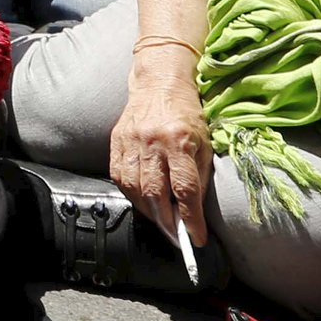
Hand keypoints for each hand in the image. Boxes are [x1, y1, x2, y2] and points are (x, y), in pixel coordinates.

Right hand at [111, 48, 211, 248]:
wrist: (158, 83)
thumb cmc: (187, 114)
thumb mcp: (204, 141)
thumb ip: (199, 174)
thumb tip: (193, 210)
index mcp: (180, 140)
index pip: (185, 189)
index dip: (191, 219)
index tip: (197, 237)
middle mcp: (153, 141)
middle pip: (155, 194)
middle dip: (167, 222)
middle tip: (176, 236)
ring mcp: (131, 141)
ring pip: (135, 189)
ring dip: (149, 212)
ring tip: (161, 221)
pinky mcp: (116, 141)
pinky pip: (120, 178)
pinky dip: (132, 195)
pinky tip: (143, 202)